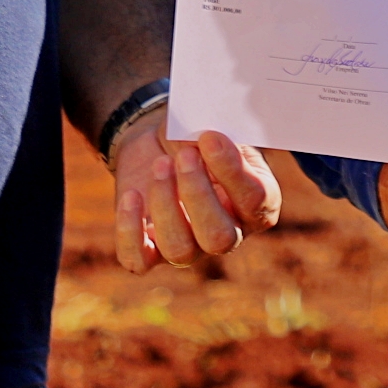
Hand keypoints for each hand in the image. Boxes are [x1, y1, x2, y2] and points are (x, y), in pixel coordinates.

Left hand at [109, 111, 282, 271]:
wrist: (161, 143)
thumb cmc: (197, 135)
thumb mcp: (214, 127)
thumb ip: (219, 133)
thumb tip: (207, 138)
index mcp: (256, 204)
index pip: (255, 201)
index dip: (232, 171)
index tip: (210, 138)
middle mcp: (227, 233)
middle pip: (220, 238)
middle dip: (198, 194)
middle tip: (185, 154)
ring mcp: (189, 247)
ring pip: (180, 250)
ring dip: (166, 205)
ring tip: (160, 164)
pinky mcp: (150, 250)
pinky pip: (139, 260)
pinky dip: (130, 231)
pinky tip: (131, 195)